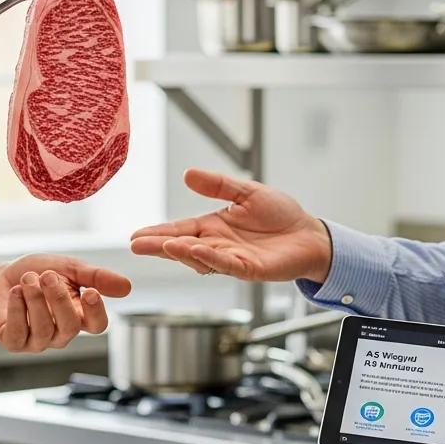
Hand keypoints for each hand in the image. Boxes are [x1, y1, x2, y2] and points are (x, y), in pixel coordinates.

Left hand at [0, 254, 131, 352]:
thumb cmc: (35, 273)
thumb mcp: (68, 268)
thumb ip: (95, 277)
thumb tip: (128, 287)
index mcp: (78, 316)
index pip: (97, 325)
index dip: (96, 312)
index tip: (90, 290)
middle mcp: (60, 333)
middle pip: (70, 327)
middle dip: (59, 299)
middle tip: (46, 275)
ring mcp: (37, 341)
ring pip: (44, 330)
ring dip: (35, 301)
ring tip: (27, 279)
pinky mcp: (13, 342)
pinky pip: (19, 334)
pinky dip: (17, 310)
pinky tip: (15, 292)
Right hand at [130, 168, 331, 281]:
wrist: (310, 234)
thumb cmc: (280, 215)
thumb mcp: (246, 192)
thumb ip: (217, 185)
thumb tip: (187, 174)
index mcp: (213, 227)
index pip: (179, 230)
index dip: (157, 233)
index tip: (134, 236)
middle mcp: (217, 245)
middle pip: (182, 246)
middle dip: (159, 246)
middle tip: (136, 245)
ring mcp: (231, 259)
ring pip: (200, 258)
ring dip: (182, 252)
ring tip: (164, 245)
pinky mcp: (249, 269)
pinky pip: (226, 264)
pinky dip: (210, 258)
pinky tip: (196, 250)